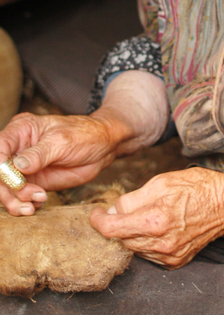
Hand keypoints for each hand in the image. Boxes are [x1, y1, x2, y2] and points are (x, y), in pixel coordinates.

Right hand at [0, 111, 125, 215]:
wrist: (103, 147)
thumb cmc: (85, 135)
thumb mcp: (62, 141)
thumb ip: (39, 154)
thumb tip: (16, 165)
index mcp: (22, 129)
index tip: (9, 179)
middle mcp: (17, 148)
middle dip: (8, 190)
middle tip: (27, 198)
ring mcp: (23, 167)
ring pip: (6, 188)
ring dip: (16, 201)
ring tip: (36, 202)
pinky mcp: (32, 182)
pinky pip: (19, 197)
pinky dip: (25, 204)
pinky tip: (39, 203)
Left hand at [90, 167, 223, 267]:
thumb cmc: (198, 187)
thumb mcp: (163, 181)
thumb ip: (133, 198)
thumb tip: (113, 211)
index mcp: (155, 219)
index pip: (113, 229)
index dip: (99, 221)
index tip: (95, 214)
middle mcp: (160, 242)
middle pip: (121, 240)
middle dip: (117, 226)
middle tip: (120, 210)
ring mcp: (169, 255)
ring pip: (134, 248)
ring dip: (131, 234)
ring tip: (143, 216)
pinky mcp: (176, 261)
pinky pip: (150, 254)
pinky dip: (146, 242)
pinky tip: (156, 228)